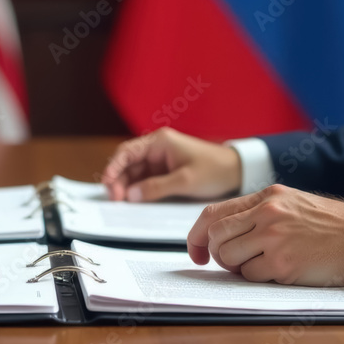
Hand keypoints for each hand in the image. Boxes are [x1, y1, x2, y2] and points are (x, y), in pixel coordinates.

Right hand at [101, 127, 241, 201]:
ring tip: (122, 202)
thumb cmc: (214, 170)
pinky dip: (137, 189)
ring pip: (134, 172)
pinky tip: (133, 199)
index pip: (128, 152)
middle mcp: (156, 148)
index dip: (114, 167)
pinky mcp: (164, 171)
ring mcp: (159, 160)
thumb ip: (157, 188)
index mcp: (160, 141)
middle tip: (115, 199)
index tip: (107, 183)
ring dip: (126, 186)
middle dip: (118, 180)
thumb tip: (131, 195)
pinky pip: (144, 179)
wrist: (236, 171)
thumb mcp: (185, 181)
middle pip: (127, 163)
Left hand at [186, 184, 343, 286]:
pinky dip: (257, 278)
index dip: (196, 235)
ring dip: (237, 267)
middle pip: (214, 236)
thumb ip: (257, 211)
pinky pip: (250, 276)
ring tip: (259, 265)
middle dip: (214, 254)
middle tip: (228, 262)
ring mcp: (274, 238)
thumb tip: (219, 232)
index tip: (197, 252)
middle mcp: (267, 213)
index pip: (213, 213)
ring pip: (228, 257)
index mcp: (267, 196)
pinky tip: (278, 271)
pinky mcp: (283, 263)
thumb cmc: (329, 224)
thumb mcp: (291, 202)